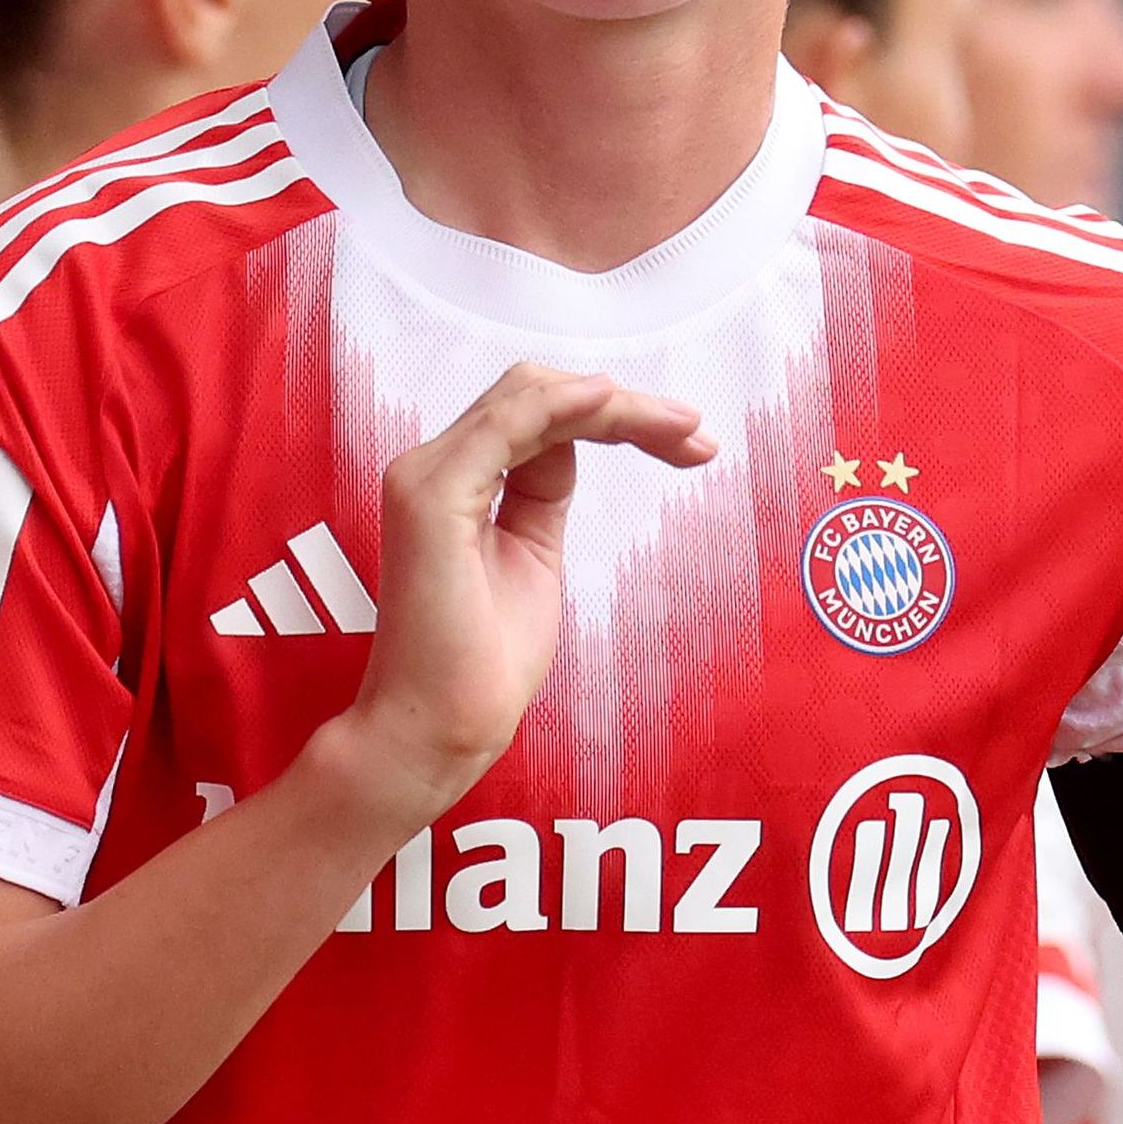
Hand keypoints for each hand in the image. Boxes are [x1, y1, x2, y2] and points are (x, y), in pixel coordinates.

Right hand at [325, 364, 712, 822]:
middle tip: (695, 434)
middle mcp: (432, 468)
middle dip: (624, 405)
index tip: (687, 445)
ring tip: (681, 426)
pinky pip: (508, 424)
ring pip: (530, 397)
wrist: (440, 729)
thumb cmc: (480, 664)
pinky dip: (564, 406)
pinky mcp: (433, 496)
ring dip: (614, 403)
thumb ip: (541, 497)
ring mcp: (427, 478)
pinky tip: (613, 404)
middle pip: (536, 394)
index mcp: (453, 482)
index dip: (613, 417)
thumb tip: (572, 447)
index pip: (535, 417)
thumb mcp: (532, 558)